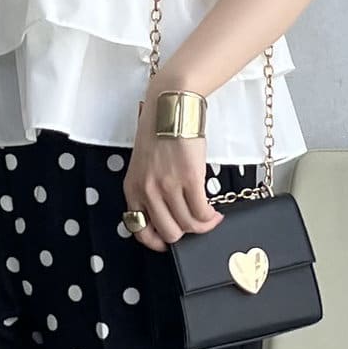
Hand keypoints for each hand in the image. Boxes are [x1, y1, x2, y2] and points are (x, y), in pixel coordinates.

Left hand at [122, 96, 223, 251]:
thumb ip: (150, 189)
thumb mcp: (143, 164)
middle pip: (169, 233)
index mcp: (132, 189)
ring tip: (211, 217)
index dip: (157, 242)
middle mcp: (147, 191)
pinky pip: (202, 212)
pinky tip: (215, 212)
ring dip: (203, 226)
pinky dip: (211, 217)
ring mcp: (168, 186)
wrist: (171, 106)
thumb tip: (169, 213)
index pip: (139, 230)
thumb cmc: (159, 131)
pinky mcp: (189, 179)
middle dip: (185, 234)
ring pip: (188, 225)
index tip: (170, 240)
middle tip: (195, 224)